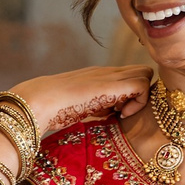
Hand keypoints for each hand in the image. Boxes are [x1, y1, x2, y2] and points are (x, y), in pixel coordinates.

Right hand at [10, 64, 150, 137]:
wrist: (39, 100)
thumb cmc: (52, 108)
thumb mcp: (80, 106)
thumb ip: (95, 106)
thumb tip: (106, 115)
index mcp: (99, 76)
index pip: (129, 75)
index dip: (132, 92)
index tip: (118, 111)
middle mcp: (107, 71)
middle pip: (142, 70)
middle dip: (142, 92)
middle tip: (124, 111)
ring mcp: (110, 75)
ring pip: (146, 72)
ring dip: (141, 96)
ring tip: (121, 113)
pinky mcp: (112, 84)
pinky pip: (143, 84)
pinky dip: (139, 102)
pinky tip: (120, 115)